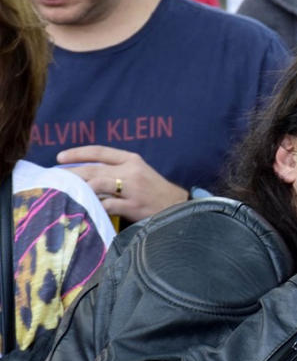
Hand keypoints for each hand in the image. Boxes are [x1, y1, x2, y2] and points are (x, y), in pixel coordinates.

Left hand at [57, 145, 188, 221]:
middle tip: (55, 178)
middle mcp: (131, 172)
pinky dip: (94, 206)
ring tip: (65, 193)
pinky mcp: (133, 206)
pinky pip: (106, 205)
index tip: (59, 157)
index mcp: (132, 160)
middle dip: (71, 173)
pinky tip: (84, 208)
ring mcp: (132, 189)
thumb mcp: (139, 173)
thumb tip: (87, 173)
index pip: (100, 152)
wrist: (178, 206)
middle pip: (93, 169)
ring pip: (97, 185)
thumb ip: (117, 170)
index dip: (77, 153)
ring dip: (79, 189)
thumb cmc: (155, 191)